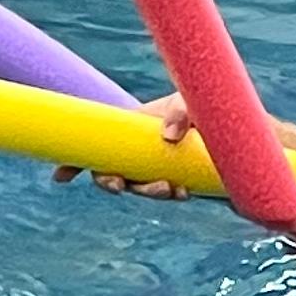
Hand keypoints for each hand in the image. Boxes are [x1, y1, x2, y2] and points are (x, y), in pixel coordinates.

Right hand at [55, 89, 201, 198]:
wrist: (236, 127)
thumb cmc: (208, 105)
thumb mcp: (190, 99)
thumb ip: (179, 111)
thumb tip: (169, 136)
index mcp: (133, 128)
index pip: (98, 147)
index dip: (75, 163)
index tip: (59, 178)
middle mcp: (143, 151)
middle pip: (114, 173)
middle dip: (110, 182)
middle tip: (119, 185)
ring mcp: (161, 167)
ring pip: (142, 188)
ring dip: (148, 192)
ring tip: (169, 188)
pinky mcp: (181, 180)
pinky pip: (168, 194)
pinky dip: (172, 196)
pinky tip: (184, 191)